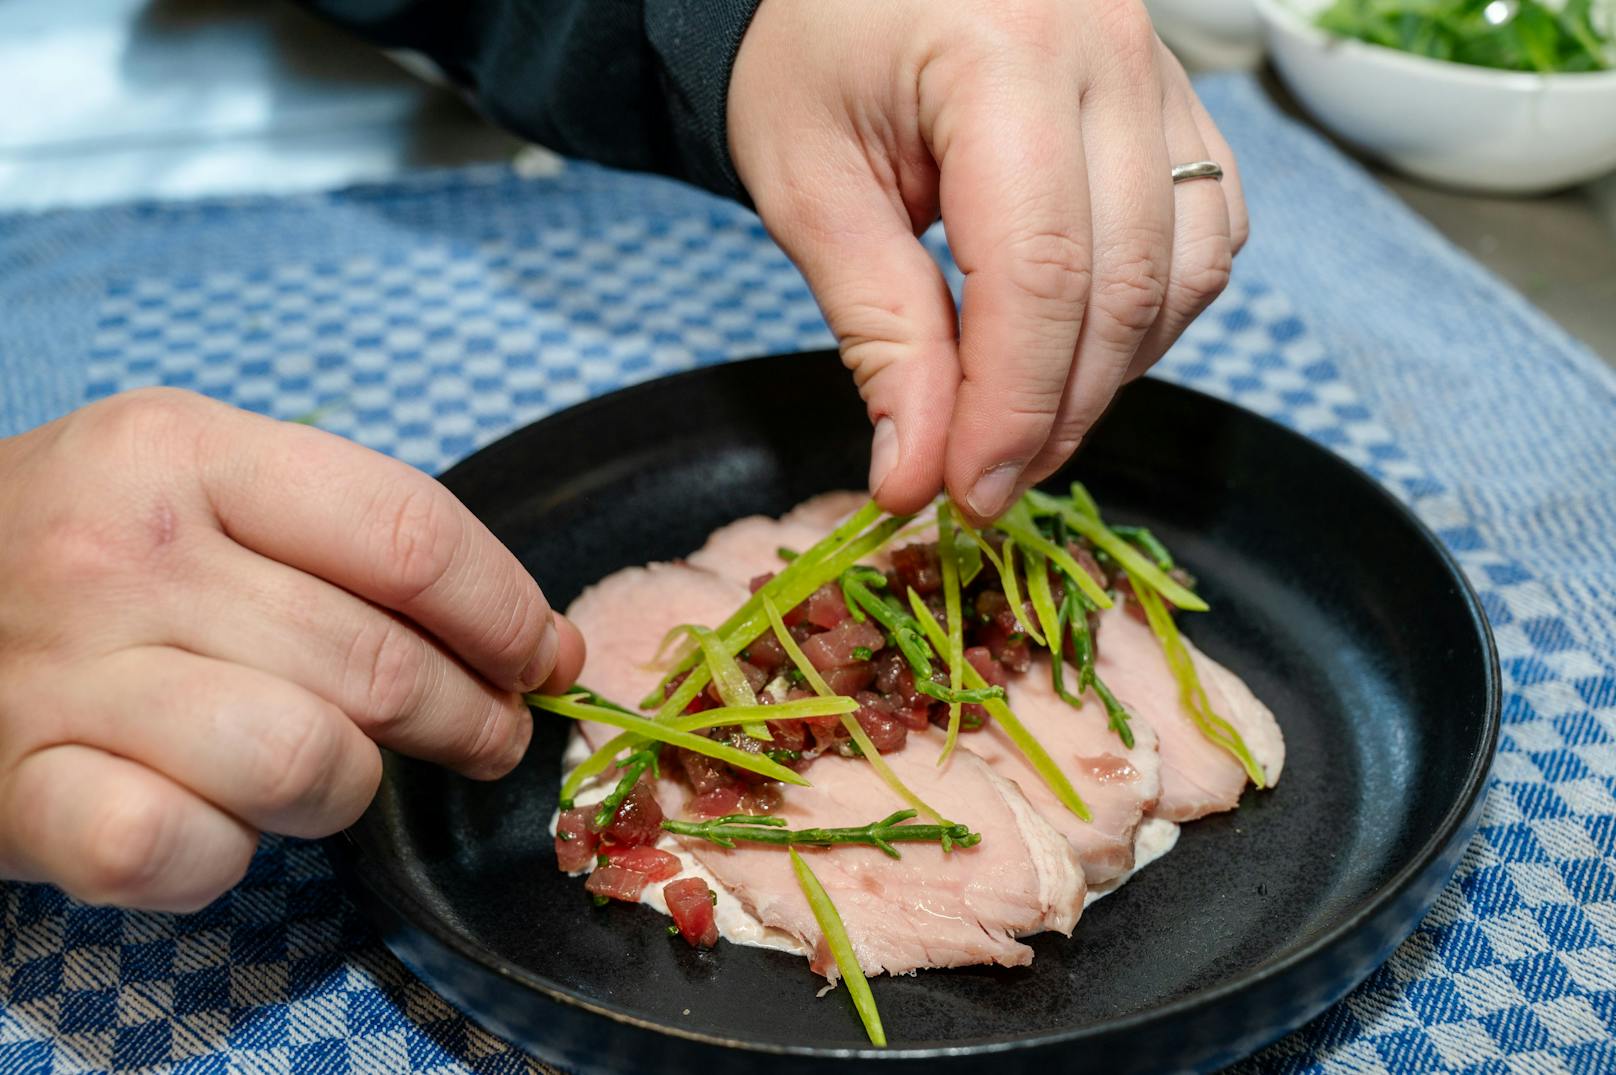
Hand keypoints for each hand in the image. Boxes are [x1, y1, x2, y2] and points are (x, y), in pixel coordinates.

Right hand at [0, 389, 584, 910]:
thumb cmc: (87, 549)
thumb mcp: (200, 483)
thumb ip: (362, 543)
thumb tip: (541, 643)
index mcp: (184, 450)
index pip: (410, 535)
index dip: (507, 612)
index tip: (545, 659)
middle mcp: (120, 551)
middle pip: (379, 664)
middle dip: (473, 719)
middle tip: (489, 735)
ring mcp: (60, 678)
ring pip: (306, 763)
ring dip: (349, 788)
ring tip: (336, 771)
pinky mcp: (18, 795)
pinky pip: (185, 855)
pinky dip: (226, 857)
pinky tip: (215, 819)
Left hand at [729, 0, 1247, 523]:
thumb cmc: (808, 58)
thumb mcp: (810, 192)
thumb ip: (877, 335)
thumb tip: (917, 476)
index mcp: (1000, 53)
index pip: (1040, 274)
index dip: (1012, 408)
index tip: (965, 493)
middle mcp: (1108, 49)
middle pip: (1121, 284)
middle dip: (1057, 413)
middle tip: (986, 484)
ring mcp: (1156, 67)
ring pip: (1184, 270)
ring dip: (1112, 374)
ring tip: (1026, 423)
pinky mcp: (1175, 96)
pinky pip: (1207, 229)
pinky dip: (1155, 312)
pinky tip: (1083, 346)